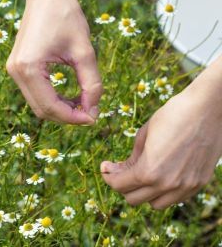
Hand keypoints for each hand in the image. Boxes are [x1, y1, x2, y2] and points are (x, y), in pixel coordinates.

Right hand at [6, 0, 101, 123]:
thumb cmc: (66, 16)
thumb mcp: (84, 51)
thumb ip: (91, 83)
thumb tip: (94, 111)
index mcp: (27, 68)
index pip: (50, 107)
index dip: (73, 118)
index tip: (94, 118)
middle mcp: (15, 71)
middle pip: (41, 110)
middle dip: (67, 116)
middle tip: (91, 113)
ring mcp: (14, 69)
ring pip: (37, 104)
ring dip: (60, 109)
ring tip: (83, 103)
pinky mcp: (18, 67)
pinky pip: (35, 93)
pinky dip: (53, 99)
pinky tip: (70, 96)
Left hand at [101, 58, 221, 208]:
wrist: (207, 109)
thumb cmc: (172, 116)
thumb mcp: (143, 136)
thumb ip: (131, 159)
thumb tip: (118, 171)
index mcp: (149, 171)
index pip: (119, 186)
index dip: (108, 176)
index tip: (106, 167)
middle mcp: (167, 184)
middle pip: (134, 199)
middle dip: (123, 185)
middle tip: (121, 170)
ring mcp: (185, 186)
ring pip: (155, 204)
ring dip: (144, 193)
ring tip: (142, 175)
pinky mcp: (199, 184)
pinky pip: (175, 199)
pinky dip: (164, 192)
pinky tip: (161, 175)